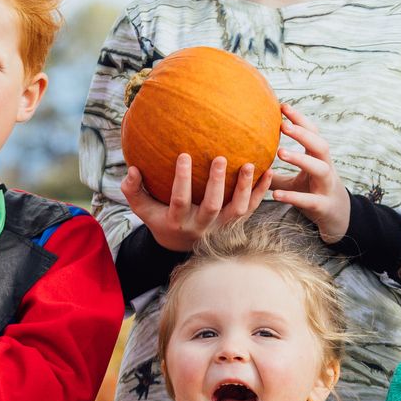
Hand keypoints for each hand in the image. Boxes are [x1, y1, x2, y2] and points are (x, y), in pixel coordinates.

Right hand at [121, 154, 271, 252]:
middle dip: (217, 183)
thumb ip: (133, 191)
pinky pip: (252, 208)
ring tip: (250, 164)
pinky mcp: (236, 224)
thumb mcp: (143, 210)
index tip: (183, 155)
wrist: (182, 245)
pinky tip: (269, 171)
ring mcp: (222, 227)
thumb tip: (131, 169)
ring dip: (245, 188)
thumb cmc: (161, 218)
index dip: (181, 180)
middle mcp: (202, 227)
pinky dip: (262, 192)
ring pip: (238, 210)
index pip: (179, 201)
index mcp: (178, 222)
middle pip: (213, 206)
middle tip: (220, 158)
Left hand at [268, 105, 350, 243]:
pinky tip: (274, 195)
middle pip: (320, 146)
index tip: (282, 106)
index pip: (313, 133)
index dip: (300, 119)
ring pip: (320, 169)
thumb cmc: (313, 194)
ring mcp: (326, 187)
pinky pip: (309, 200)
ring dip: (301, 159)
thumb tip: (248, 164)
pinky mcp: (323, 206)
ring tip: (280, 152)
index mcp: (319, 159)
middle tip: (283, 125)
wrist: (337, 219)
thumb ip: (274, 174)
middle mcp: (326, 169)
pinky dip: (292, 197)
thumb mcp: (294, 182)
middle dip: (303, 134)